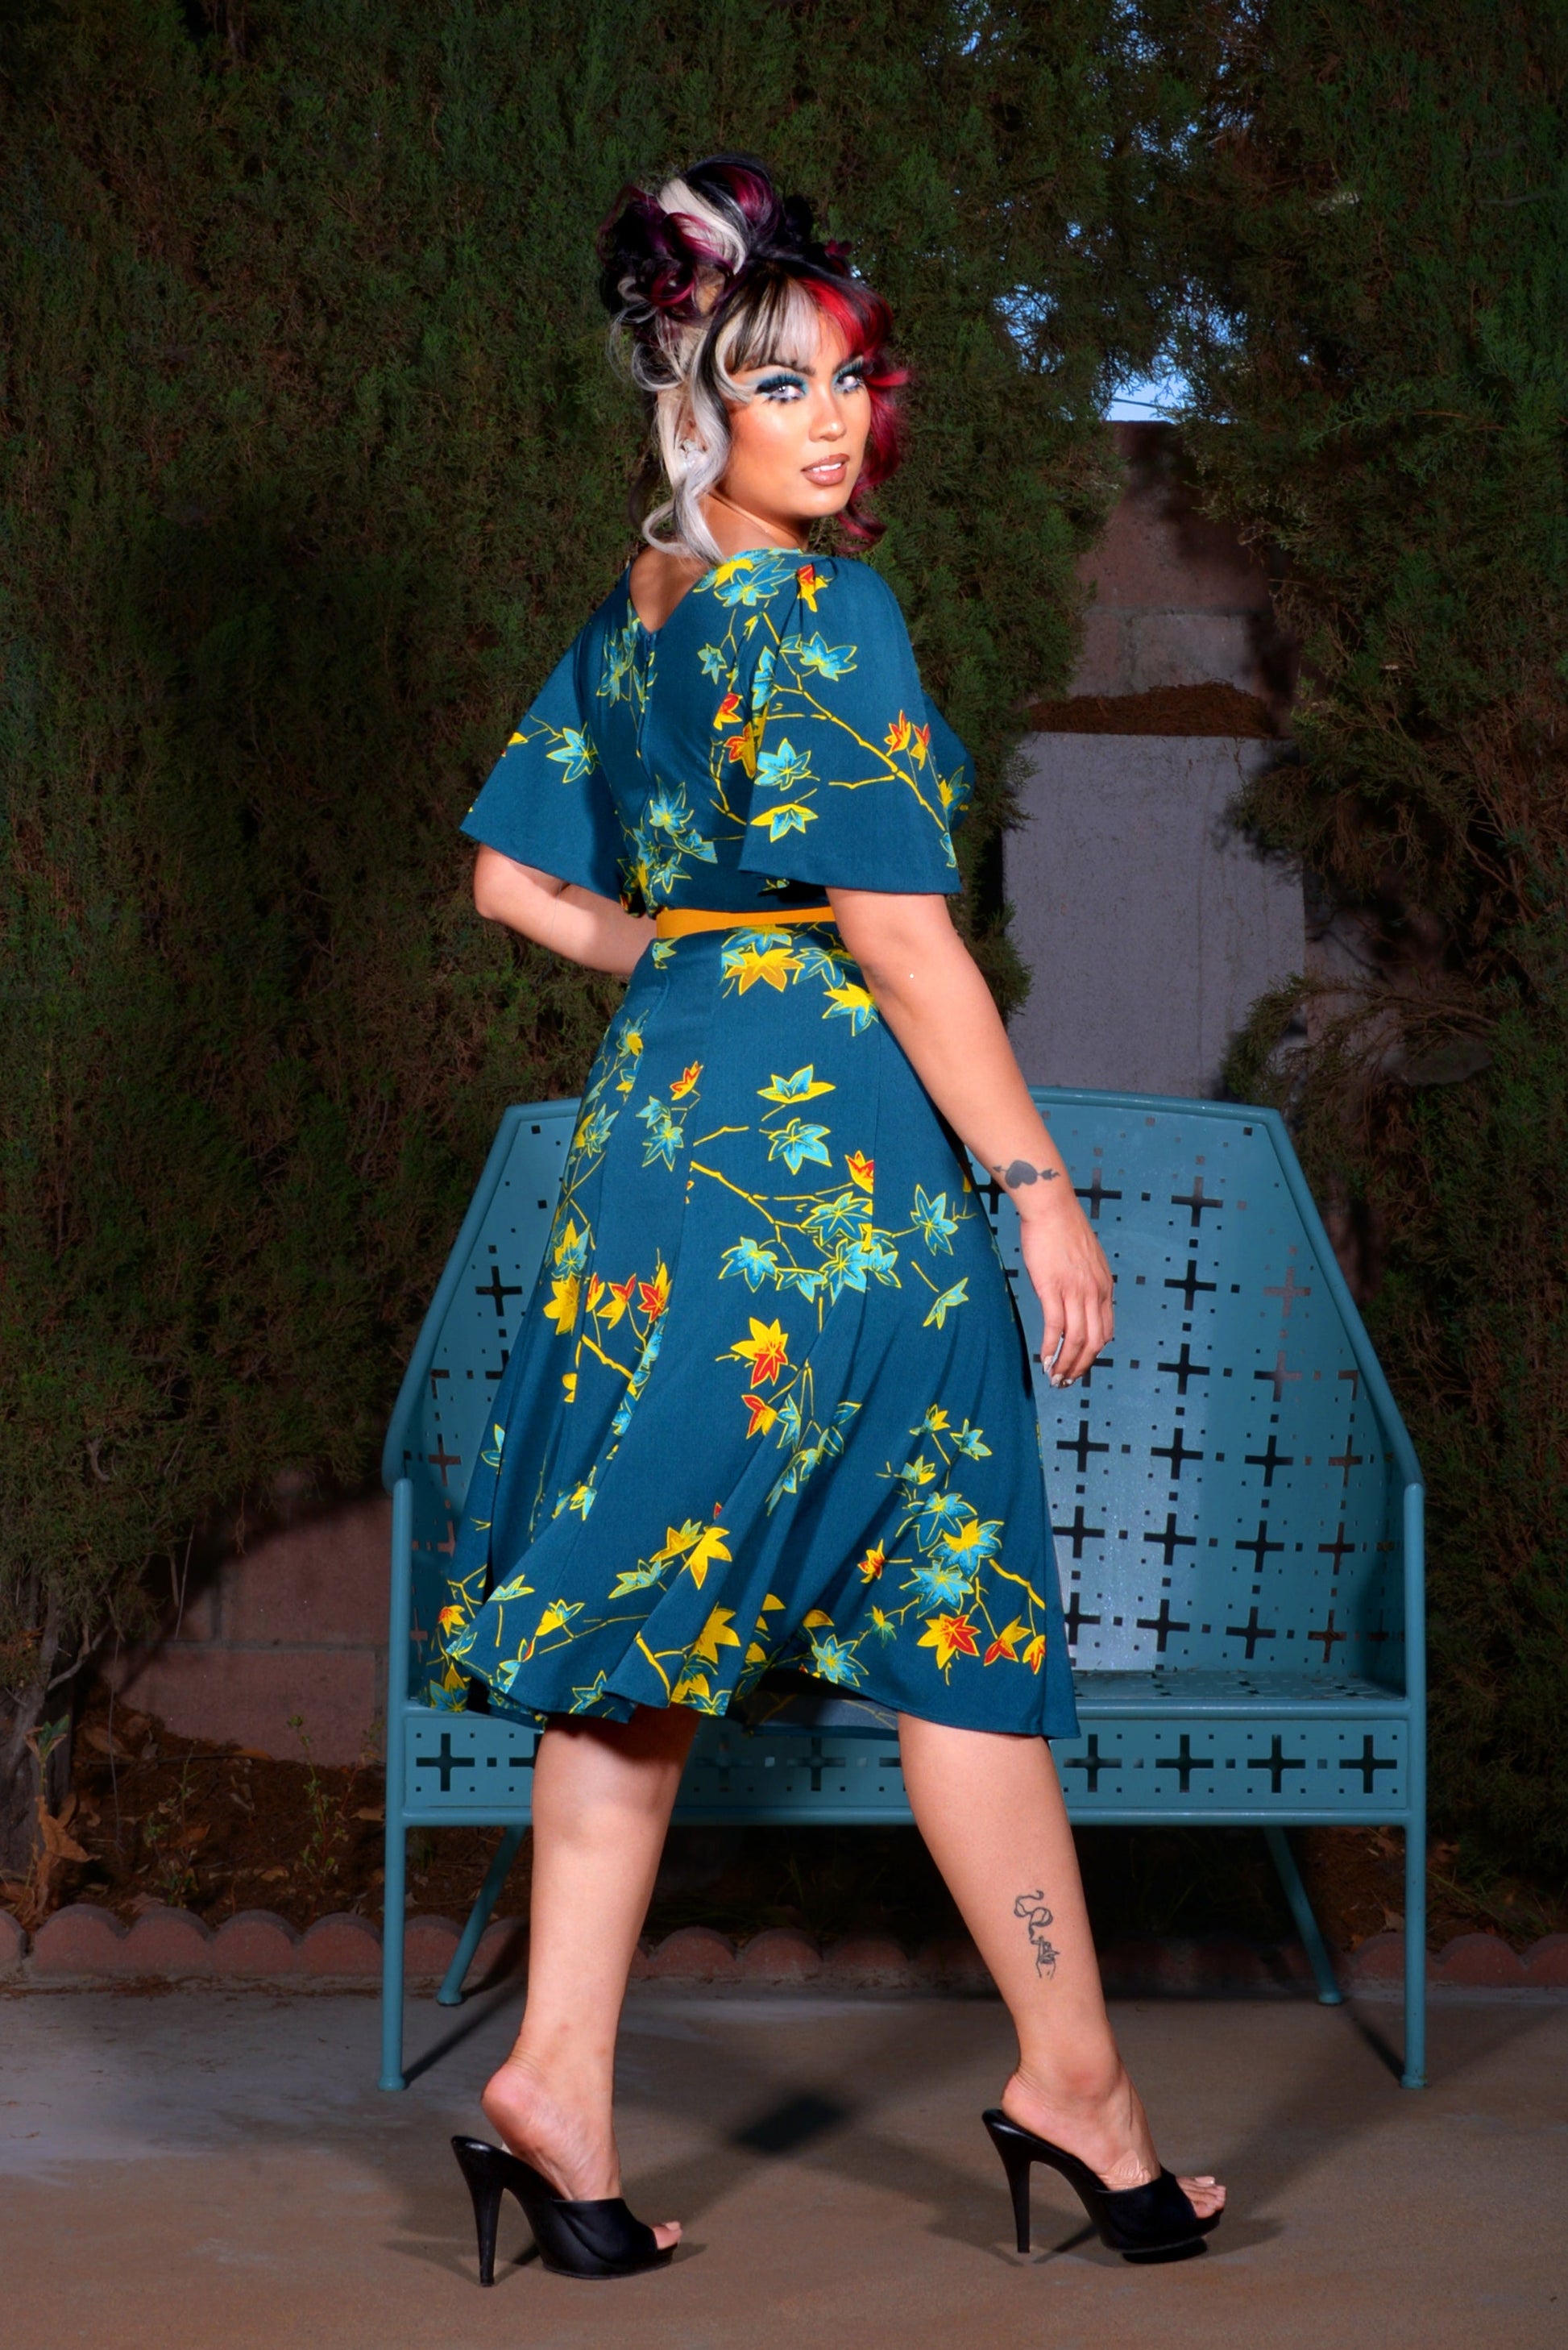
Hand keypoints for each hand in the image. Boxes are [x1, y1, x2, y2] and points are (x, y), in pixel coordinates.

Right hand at [1017, 1198, 1113, 1385]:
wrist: (1051, 1207)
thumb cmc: (1063, 1229)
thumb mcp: (1087, 1260)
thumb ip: (1088, 1282)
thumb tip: (1080, 1300)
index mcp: (1104, 1287)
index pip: (1106, 1332)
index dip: (1093, 1355)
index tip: (1079, 1366)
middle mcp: (1095, 1292)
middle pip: (1094, 1342)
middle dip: (1081, 1367)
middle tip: (1066, 1382)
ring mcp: (1075, 1291)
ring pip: (1077, 1339)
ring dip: (1066, 1364)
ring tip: (1054, 1378)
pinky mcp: (1053, 1288)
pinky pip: (1055, 1327)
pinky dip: (1050, 1347)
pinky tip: (1043, 1359)